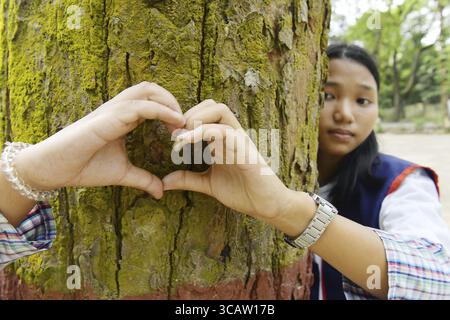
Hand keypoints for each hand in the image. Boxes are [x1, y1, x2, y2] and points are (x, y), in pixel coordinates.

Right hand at [14, 82, 184, 198]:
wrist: (54, 169)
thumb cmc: (84, 167)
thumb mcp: (122, 173)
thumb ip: (143, 179)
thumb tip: (161, 192)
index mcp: (122, 118)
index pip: (151, 100)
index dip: (171, 109)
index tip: (185, 129)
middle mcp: (118, 109)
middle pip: (150, 88)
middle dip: (172, 99)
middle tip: (186, 122)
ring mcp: (112, 111)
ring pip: (146, 91)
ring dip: (169, 102)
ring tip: (182, 121)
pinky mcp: (107, 119)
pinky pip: (139, 107)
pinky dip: (160, 110)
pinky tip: (174, 122)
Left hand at [162, 100, 293, 219]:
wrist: (267, 206)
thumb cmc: (243, 192)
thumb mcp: (209, 184)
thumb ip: (188, 180)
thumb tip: (164, 182)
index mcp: (224, 140)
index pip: (206, 113)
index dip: (186, 119)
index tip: (171, 137)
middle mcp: (232, 135)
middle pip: (213, 105)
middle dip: (190, 114)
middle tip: (176, 134)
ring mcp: (240, 140)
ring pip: (220, 111)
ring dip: (197, 119)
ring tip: (182, 138)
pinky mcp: (246, 150)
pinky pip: (226, 133)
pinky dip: (206, 134)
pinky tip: (191, 144)